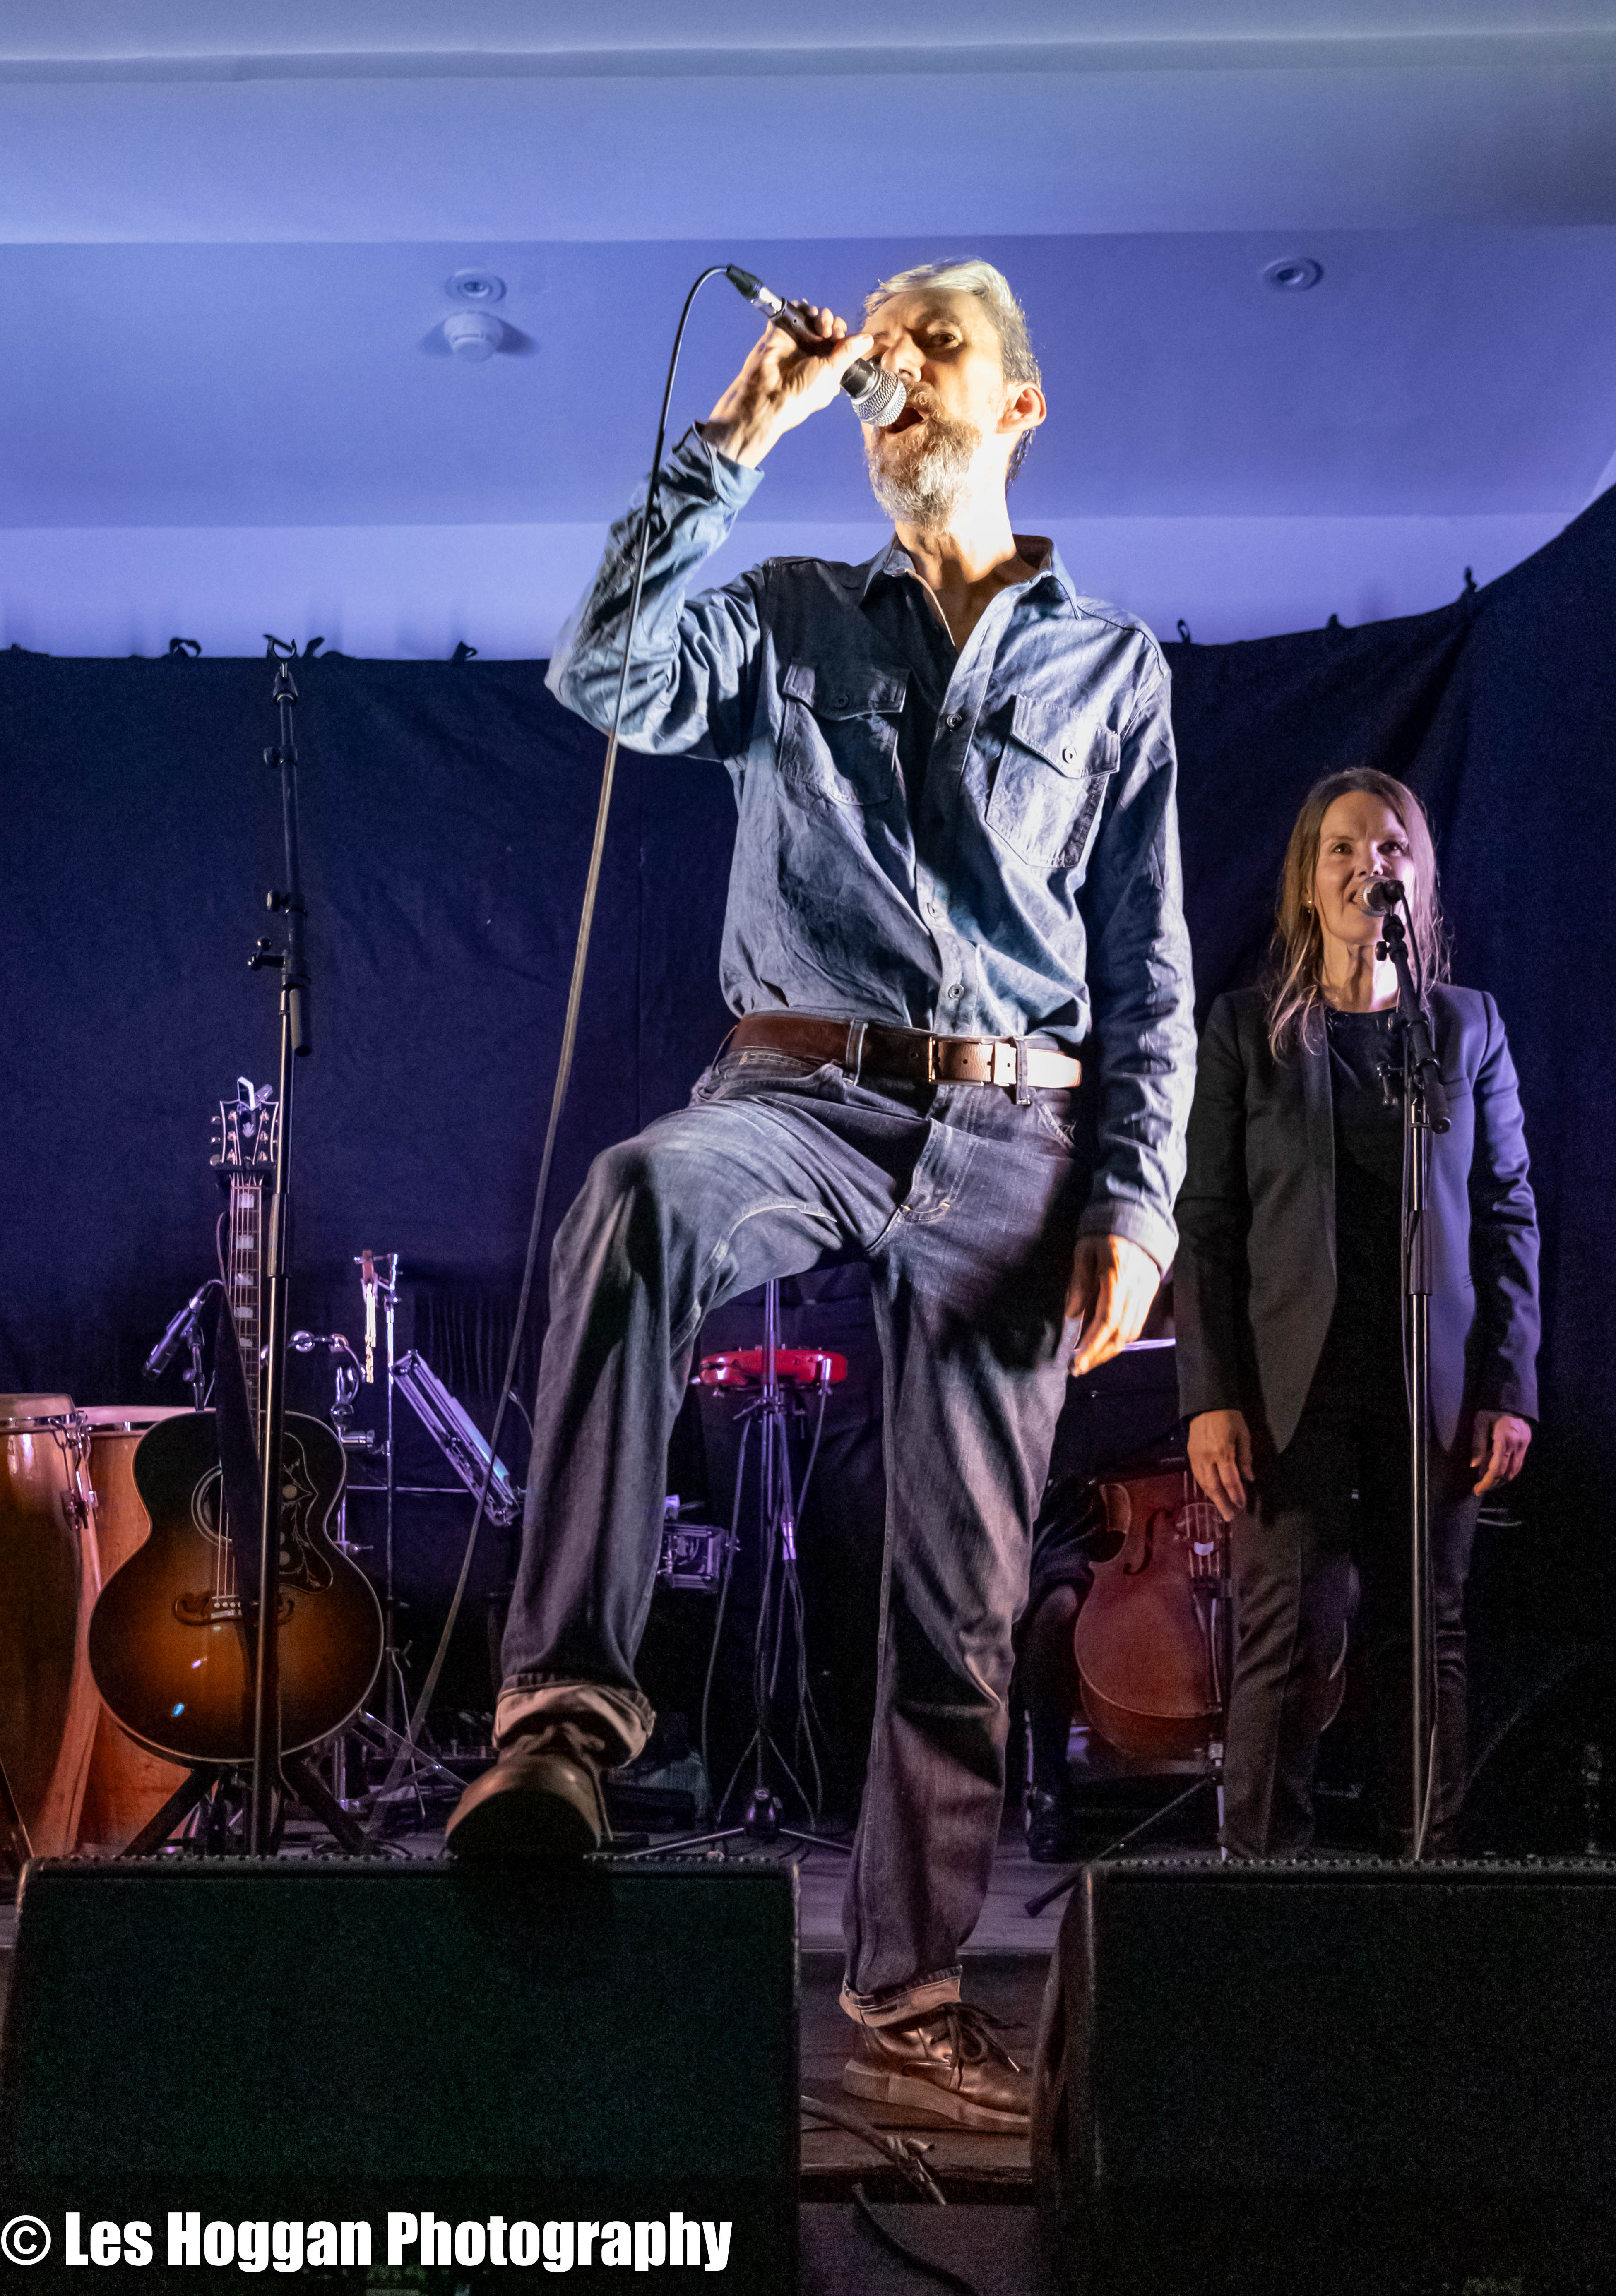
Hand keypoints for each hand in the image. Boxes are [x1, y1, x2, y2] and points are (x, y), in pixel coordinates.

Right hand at [702, 305, 874, 467]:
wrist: (768, 395)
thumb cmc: (801, 393)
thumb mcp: (832, 373)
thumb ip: (849, 353)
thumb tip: (868, 338)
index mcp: (829, 367)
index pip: (843, 343)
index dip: (845, 335)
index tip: (841, 337)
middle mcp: (813, 354)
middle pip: (830, 327)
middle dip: (834, 324)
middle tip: (830, 332)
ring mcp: (798, 342)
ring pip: (815, 318)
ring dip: (822, 315)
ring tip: (819, 325)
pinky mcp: (782, 333)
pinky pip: (794, 313)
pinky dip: (802, 308)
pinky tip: (808, 312)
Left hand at [1065, 1233, 1159, 1377]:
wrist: (1135, 1219)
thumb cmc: (1102, 1234)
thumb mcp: (1083, 1252)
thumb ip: (1079, 1284)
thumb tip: (1072, 1318)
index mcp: (1118, 1275)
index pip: (1108, 1319)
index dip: (1093, 1344)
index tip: (1076, 1361)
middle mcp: (1137, 1287)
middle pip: (1122, 1332)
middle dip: (1100, 1354)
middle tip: (1078, 1368)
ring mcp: (1148, 1291)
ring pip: (1132, 1332)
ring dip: (1110, 1351)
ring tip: (1089, 1360)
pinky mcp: (1151, 1293)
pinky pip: (1137, 1323)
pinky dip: (1121, 1338)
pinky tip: (1104, 1345)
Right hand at [1188, 1409, 1253, 1522]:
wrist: (1206, 1404)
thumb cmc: (1229, 1417)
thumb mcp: (1243, 1434)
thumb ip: (1246, 1457)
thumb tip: (1249, 1478)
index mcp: (1223, 1452)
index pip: (1231, 1481)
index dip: (1236, 1495)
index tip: (1242, 1505)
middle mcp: (1208, 1457)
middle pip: (1215, 1487)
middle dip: (1223, 1504)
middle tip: (1229, 1517)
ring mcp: (1197, 1457)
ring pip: (1204, 1483)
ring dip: (1213, 1498)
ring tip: (1221, 1508)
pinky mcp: (1191, 1454)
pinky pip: (1197, 1475)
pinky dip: (1205, 1487)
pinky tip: (1211, 1493)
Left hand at [1471, 1409, 1531, 1494]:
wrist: (1513, 1404)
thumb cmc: (1492, 1412)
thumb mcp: (1480, 1422)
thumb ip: (1477, 1443)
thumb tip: (1474, 1465)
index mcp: (1504, 1439)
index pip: (1496, 1467)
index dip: (1486, 1481)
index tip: (1477, 1490)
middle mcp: (1516, 1445)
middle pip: (1505, 1473)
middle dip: (1492, 1483)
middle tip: (1479, 1488)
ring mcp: (1523, 1446)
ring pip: (1513, 1472)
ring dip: (1500, 1480)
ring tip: (1487, 1483)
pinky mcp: (1526, 1446)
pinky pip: (1518, 1465)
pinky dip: (1508, 1473)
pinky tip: (1498, 1475)